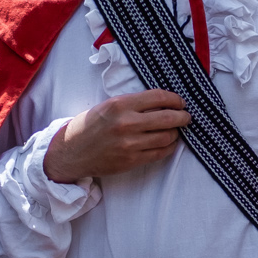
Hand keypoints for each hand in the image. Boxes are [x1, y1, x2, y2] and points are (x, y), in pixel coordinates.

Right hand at [43, 90, 191, 182]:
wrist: (71, 152)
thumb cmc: (90, 126)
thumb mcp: (108, 106)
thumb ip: (133, 103)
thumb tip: (163, 102)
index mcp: (120, 105)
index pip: (158, 97)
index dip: (175, 99)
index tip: (180, 101)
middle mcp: (126, 123)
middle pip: (168, 118)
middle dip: (182, 116)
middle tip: (186, 116)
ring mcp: (129, 144)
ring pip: (167, 137)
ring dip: (176, 133)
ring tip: (176, 130)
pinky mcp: (131, 160)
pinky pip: (160, 153)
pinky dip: (168, 147)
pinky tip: (168, 143)